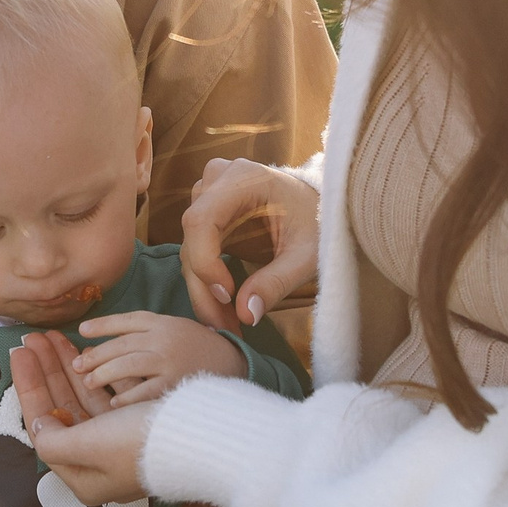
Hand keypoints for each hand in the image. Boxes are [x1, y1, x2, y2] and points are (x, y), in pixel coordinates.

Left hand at [12, 330, 154, 504]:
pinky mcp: (137, 426)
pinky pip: (106, 396)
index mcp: (81, 477)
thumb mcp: (85, 446)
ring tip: (55, 337)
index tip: (20, 352)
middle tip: (35, 337)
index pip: (42, 425)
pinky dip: (96, 373)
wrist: (198, 438)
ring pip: (83, 398)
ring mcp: (119, 443)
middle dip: (48, 370)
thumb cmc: (137, 444)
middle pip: (62, 407)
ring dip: (69, 367)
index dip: (29, 385)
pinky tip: (85, 351)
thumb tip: (38, 426)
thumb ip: (52, 440)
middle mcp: (97, 462)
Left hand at [70, 311, 245, 405]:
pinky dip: (127, 398)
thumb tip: (113, 338)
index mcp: (165, 322)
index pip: (127, 320)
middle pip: (122, 344)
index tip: (81, 331)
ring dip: (104, 374)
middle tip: (77, 365)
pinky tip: (113, 403)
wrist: (238, 368)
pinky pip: (145, 391)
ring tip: (88, 382)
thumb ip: (151, 330)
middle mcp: (166, 338)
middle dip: (96, 355)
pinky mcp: (177, 384)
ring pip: (128, 365)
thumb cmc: (203, 351)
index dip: (102, 325)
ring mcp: (171, 361)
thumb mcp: (178, 329)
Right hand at [178, 156, 319, 331]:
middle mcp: (216, 182)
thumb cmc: (317, 221)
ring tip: (229, 327)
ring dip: (205, 294)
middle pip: (192, 241)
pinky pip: (197, 256)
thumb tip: (246, 315)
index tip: (228, 296)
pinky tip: (226, 312)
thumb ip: (276, 281)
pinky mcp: (207, 219)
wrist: (317, 207)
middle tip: (225, 328)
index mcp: (242, 178)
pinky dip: (209, 286)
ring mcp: (207, 199)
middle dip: (205, 289)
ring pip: (190, 253)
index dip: (205, 261)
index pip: (201, 220)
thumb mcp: (306, 254)